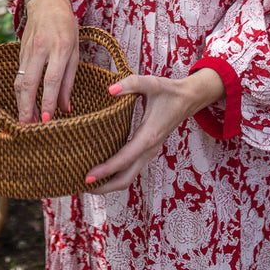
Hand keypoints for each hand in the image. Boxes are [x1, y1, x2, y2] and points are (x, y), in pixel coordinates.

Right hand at [15, 0, 78, 123]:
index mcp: (60, 47)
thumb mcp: (75, 49)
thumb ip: (70, 79)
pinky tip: (24, 105)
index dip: (49, 102)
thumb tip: (66, 108)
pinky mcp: (19, 51)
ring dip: (21, 104)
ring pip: (19, 81)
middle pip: (29, 83)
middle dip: (27, 109)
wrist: (46, 2)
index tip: (48, 122)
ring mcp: (27, 50)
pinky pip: (18, 75)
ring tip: (25, 123)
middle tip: (27, 129)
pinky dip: (20, 93)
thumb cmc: (66, 26)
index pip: (52, 80)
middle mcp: (41, 48)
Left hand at [85, 68, 225, 191]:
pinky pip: (130, 168)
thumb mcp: (150, 83)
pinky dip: (116, 173)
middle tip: (81, 185)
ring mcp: (148, 152)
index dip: (105, 169)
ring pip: (128, 176)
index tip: (87, 176)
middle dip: (104, 186)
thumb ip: (130, 84)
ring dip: (109, 183)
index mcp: (148, 136)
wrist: (188, 99)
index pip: (123, 159)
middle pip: (125, 179)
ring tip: (88, 182)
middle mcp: (148, 150)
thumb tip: (110, 89)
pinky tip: (102, 168)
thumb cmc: (168, 91)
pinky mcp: (147, 150)